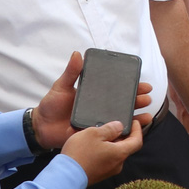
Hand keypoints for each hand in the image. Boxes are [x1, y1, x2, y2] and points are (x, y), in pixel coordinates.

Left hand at [31, 52, 152, 150]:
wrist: (42, 127)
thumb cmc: (51, 106)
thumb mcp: (61, 87)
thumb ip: (71, 73)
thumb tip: (77, 54)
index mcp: (95, 95)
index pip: (117, 89)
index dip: (131, 86)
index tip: (142, 83)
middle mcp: (101, 108)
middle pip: (124, 103)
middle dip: (138, 100)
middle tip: (147, 97)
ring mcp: (100, 121)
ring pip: (122, 118)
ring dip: (136, 116)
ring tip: (146, 115)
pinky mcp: (97, 135)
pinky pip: (114, 134)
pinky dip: (125, 133)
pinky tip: (135, 131)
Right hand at [61, 116, 149, 184]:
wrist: (65, 176)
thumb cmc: (79, 154)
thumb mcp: (94, 133)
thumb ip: (109, 128)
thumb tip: (119, 126)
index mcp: (120, 153)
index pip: (137, 141)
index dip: (138, 130)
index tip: (135, 122)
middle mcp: (117, 164)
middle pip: (124, 146)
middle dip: (118, 135)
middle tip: (110, 125)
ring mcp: (108, 171)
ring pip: (111, 152)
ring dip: (106, 142)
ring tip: (94, 133)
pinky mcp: (98, 174)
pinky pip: (102, 158)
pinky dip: (98, 150)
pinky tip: (87, 144)